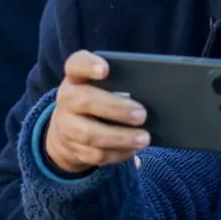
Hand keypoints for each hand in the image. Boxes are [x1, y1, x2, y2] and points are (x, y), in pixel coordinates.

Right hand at [45, 51, 149, 173]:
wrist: (67, 129)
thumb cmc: (97, 100)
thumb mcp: (102, 87)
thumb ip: (121, 84)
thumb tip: (154, 92)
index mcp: (76, 77)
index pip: (76, 64)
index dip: (89, 65)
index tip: (105, 69)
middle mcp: (67, 99)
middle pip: (85, 101)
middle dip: (116, 108)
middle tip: (142, 114)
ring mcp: (66, 125)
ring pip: (90, 134)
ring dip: (120, 137)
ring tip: (144, 138)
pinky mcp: (72, 149)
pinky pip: (96, 154)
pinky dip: (117, 153)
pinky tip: (132, 150)